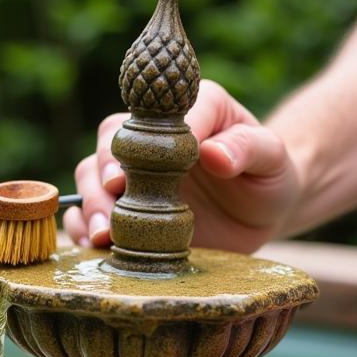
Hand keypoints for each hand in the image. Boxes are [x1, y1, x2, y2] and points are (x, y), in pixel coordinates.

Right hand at [64, 80, 300, 253]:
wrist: (264, 212)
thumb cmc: (270, 175)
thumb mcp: (272, 158)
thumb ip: (248, 148)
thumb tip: (213, 153)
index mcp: (190, 110)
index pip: (157, 117)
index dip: (141, 144)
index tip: (129, 175)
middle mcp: (152, 138)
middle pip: (110, 142)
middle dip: (103, 175)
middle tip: (110, 205)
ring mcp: (136, 175)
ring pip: (92, 177)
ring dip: (90, 204)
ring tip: (101, 235)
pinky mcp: (130, 210)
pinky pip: (93, 212)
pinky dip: (85, 227)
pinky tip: (93, 246)